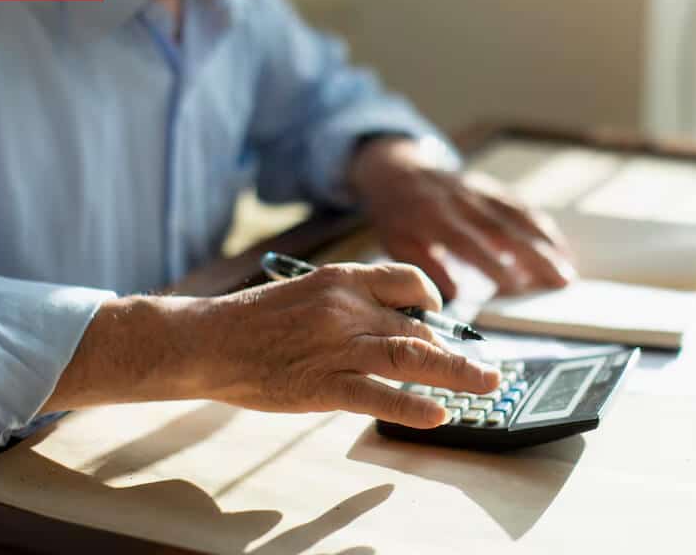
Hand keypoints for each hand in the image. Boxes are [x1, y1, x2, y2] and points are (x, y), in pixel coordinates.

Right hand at [197, 263, 499, 427]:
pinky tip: (438, 414)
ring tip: (487, 385)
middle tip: (484, 368)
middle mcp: (347, 309)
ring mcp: (337, 348)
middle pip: (419, 327)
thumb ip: (350, 304)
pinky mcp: (323, 386)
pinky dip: (413, 407)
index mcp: (342, 280)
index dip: (433, 301)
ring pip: (412, 357)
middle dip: (454, 350)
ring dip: (457, 372)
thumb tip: (394, 323)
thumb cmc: (255, 321)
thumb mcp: (307, 292)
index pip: (408, 281)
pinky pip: (378, 397)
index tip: (442, 318)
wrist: (208, 340)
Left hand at [348, 137, 575, 299]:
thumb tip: (454, 295)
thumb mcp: (398, 242)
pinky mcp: (491, 188)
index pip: (467, 241)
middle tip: (560, 281)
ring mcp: (480, 191)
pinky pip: (521, 207)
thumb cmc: (397, 216)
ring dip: (546, 243)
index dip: (491, 262)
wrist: (398, 170)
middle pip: (503, 228)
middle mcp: (461, 200)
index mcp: (433, 215)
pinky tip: (560, 249)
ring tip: (568, 270)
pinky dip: (543, 228)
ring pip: (518, 216)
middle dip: (534, 255)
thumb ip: (426, 265)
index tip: (515, 287)